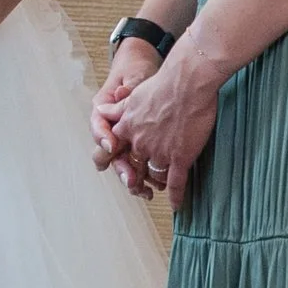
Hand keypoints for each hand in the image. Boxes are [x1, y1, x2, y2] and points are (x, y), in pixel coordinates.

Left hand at [109, 46, 222, 208]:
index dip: (106, 161)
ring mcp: (159, 152)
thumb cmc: (162, 83)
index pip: (109, 151)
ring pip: (154, 177)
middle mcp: (139, 143)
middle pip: (132, 168)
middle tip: (136, 186)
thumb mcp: (133, 95)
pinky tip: (176, 205)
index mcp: (127, 127)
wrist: (187, 82)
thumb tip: (100, 109)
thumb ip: (116, 108)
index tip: (104, 167)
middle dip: (133, 179)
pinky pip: (176, 183)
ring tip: (158, 190)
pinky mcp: (180, 157)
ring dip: (156, 185)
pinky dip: (176, 196)